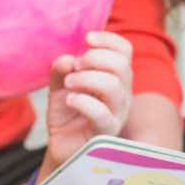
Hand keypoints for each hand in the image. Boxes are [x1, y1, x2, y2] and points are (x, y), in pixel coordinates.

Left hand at [44, 31, 132, 173]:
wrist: (62, 146)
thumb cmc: (67, 115)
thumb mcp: (60, 87)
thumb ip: (61, 70)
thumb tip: (67, 58)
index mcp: (116, 78)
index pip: (125, 51)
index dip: (108, 40)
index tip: (86, 38)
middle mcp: (123, 93)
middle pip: (121, 65)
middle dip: (94, 58)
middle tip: (74, 67)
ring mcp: (118, 113)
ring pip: (112, 86)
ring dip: (86, 78)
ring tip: (68, 83)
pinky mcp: (107, 132)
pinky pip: (101, 112)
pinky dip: (82, 101)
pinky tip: (68, 101)